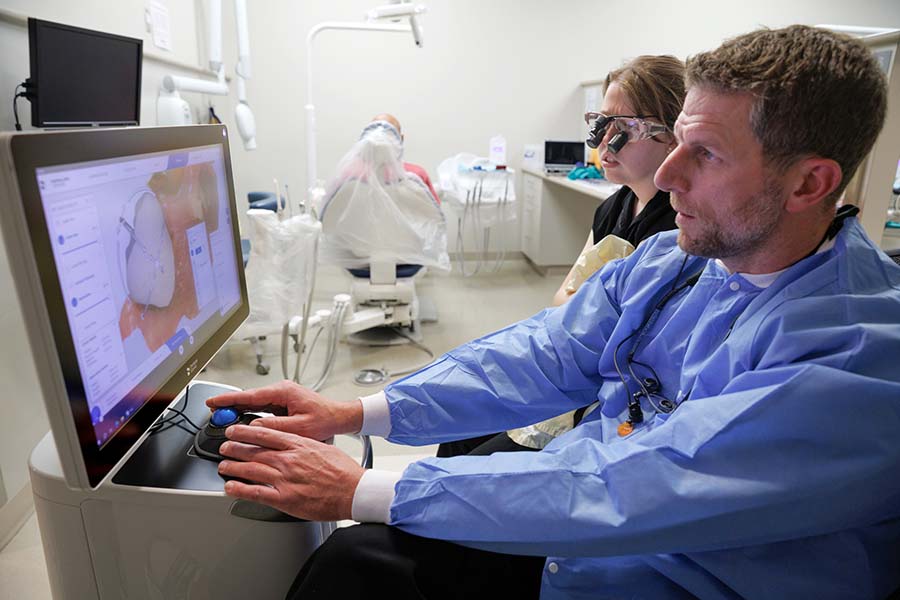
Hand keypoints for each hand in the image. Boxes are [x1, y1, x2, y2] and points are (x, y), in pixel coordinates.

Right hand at [205, 380, 362, 440]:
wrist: (339, 417)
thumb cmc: (325, 419)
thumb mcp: (299, 427)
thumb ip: (275, 427)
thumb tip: (253, 428)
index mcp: (283, 391)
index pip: (249, 395)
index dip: (228, 400)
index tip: (212, 402)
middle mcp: (281, 391)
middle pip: (248, 398)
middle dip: (230, 405)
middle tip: (212, 413)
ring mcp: (282, 397)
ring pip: (254, 403)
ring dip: (239, 410)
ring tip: (223, 419)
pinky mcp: (283, 404)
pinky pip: (262, 408)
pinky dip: (250, 414)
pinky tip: (241, 422)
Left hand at [218, 424, 364, 521]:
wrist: (353, 490)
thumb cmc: (342, 471)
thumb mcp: (322, 447)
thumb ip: (303, 445)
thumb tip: (292, 442)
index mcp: (297, 445)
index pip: (265, 434)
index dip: (246, 431)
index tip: (235, 430)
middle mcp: (288, 460)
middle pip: (253, 451)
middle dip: (234, 448)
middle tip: (224, 446)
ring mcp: (284, 479)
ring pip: (250, 470)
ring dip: (232, 467)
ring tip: (223, 466)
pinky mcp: (284, 498)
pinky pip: (255, 493)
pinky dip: (240, 489)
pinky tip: (230, 487)